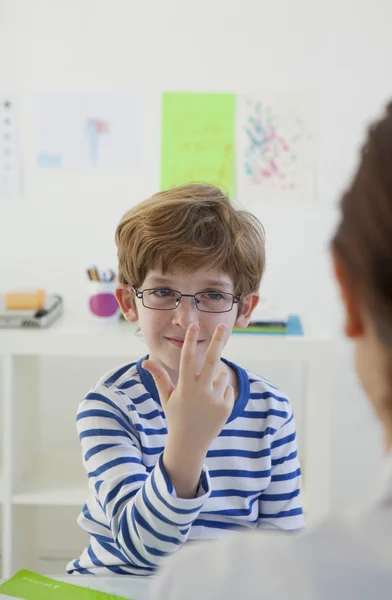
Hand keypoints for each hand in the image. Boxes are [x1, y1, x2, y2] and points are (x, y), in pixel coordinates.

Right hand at [142, 323, 234, 496]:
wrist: (190, 444)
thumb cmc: (175, 416)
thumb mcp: (166, 397)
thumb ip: (159, 376)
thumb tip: (146, 360)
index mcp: (184, 386)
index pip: (187, 358)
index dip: (189, 340)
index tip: (192, 325)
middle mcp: (201, 391)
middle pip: (212, 359)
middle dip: (217, 340)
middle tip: (222, 326)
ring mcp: (215, 399)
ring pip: (220, 375)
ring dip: (215, 378)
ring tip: (204, 396)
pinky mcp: (226, 406)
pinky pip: (226, 388)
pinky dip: (221, 391)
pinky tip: (211, 405)